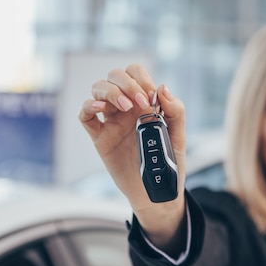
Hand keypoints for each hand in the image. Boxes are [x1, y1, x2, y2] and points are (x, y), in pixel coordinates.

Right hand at [78, 64, 186, 246]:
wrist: (157, 192)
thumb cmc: (169, 164)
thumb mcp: (179, 137)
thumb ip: (175, 112)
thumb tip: (163, 88)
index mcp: (145, 104)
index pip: (136, 73)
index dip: (140, 77)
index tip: (150, 95)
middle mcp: (126, 109)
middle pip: (114, 76)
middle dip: (126, 82)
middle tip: (140, 102)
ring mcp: (111, 122)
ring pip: (98, 90)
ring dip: (111, 92)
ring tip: (127, 108)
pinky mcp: (100, 138)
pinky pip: (85, 116)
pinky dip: (88, 106)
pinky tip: (100, 108)